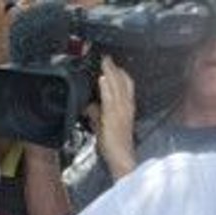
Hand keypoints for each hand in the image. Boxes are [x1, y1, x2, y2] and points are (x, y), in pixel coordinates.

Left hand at [95, 56, 136, 179]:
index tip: (111, 63)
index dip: (119, 73)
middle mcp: (126, 106)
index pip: (125, 85)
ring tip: (105, 61)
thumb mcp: (104, 125)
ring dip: (110, 72)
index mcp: (126, 107)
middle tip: (106, 56)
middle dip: (114, 68)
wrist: (121, 157)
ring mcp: (121, 110)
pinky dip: (106, 86)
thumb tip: (88, 105)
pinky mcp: (114, 116)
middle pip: (123, 81)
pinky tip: (102, 78)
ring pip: (117, 86)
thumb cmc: (114, 145)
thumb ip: (97, 114)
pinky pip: (110, 98)